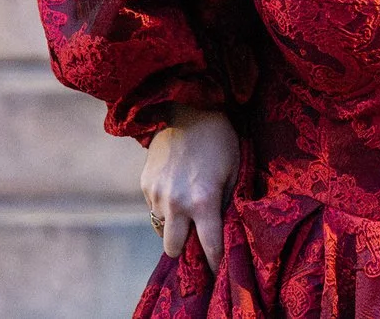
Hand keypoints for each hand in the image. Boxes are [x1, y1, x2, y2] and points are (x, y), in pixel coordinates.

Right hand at [141, 105, 238, 261]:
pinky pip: (153, 207)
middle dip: (184, 248)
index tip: (218, 271)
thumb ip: (226, 206)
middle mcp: (176, 203)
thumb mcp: (234, 173)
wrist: (189, 108)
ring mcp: (157, 193)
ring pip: (161, 227)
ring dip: (173, 224)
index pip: (209, 247)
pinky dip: (164, 205)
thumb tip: (223, 232)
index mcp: (203, 202)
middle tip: (195, 239)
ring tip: (186, 205)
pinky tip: (176, 185)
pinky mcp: (145, 183)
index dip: (215, 262)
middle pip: (173, 249)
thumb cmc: (220, 141)